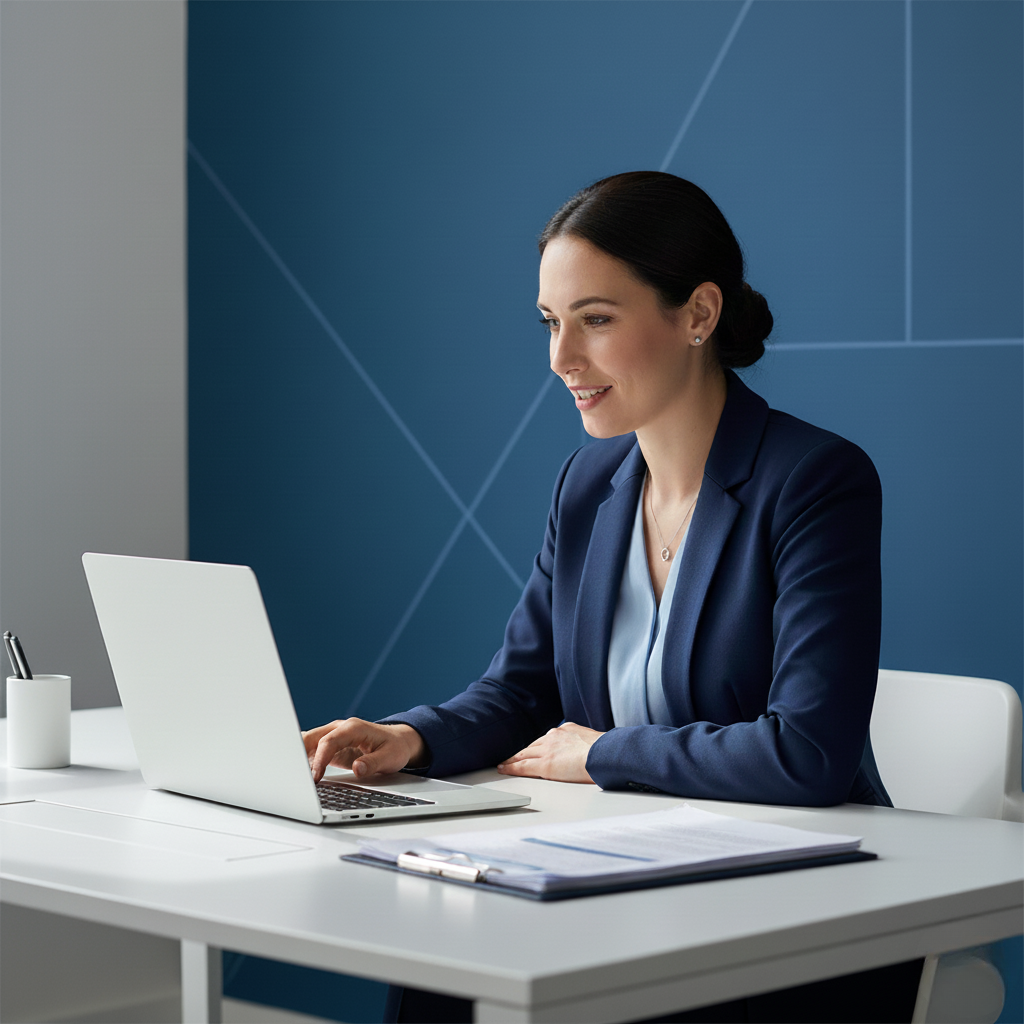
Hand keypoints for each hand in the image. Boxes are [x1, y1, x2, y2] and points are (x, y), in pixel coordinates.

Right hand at [302, 718, 426, 782]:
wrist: (398, 741)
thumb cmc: (394, 748)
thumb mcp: (390, 758)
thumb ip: (373, 763)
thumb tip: (358, 768)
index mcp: (353, 728)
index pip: (329, 741)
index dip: (319, 759)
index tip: (315, 776)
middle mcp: (340, 728)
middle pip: (313, 737)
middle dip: (299, 754)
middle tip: (291, 775)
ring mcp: (334, 736)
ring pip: (309, 742)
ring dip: (298, 756)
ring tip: (289, 774)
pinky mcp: (331, 746)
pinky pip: (313, 750)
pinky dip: (303, 759)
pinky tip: (296, 772)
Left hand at [496, 723, 603, 783]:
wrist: (606, 754)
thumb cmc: (606, 751)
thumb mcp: (594, 741)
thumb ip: (584, 745)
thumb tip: (587, 752)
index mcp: (567, 729)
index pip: (546, 739)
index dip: (536, 747)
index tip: (532, 750)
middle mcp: (554, 736)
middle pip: (532, 745)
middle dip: (521, 751)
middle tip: (510, 756)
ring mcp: (548, 750)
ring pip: (523, 754)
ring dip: (512, 759)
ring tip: (504, 763)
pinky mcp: (544, 764)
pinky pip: (522, 766)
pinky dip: (511, 767)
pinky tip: (504, 769)